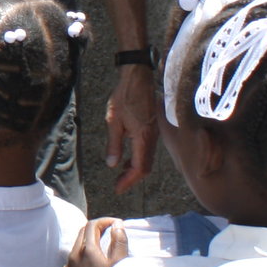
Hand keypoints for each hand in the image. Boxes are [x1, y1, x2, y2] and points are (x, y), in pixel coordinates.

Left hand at [63, 217, 128, 266]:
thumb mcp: (120, 265)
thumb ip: (119, 242)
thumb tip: (117, 225)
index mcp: (86, 250)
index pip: (92, 225)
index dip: (105, 221)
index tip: (117, 225)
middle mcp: (72, 257)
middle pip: (82, 234)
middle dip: (96, 230)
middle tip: (111, 234)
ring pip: (76, 249)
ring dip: (89, 245)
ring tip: (104, 251)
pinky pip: (72, 264)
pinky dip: (82, 259)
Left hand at [105, 66, 159, 193]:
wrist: (138, 77)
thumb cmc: (124, 96)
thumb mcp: (113, 121)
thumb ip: (114, 144)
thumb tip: (112, 164)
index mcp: (143, 137)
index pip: (139, 168)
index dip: (129, 181)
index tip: (118, 188)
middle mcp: (152, 138)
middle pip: (146, 167)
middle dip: (132, 178)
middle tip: (118, 184)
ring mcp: (154, 133)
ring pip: (148, 159)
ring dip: (135, 169)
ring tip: (120, 174)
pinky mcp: (152, 128)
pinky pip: (148, 150)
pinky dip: (138, 158)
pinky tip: (127, 158)